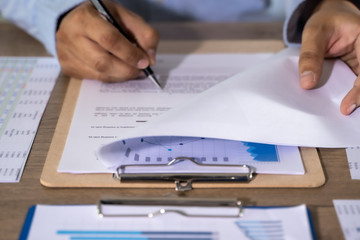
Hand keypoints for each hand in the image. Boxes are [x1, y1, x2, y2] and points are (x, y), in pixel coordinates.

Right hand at [56, 1, 158, 81]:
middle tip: (141, 70)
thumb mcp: (124, 16)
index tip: (145, 62)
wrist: (73, 19)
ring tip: (132, 71)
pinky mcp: (68, 67)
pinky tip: (118, 71)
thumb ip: (143, 33)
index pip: (109, 39)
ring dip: (121, 76)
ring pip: (99, 74)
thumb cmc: (101, 17)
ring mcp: (67, 54)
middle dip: (127, 69)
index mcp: (85, 18)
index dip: (130, 53)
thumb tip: (151, 58)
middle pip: (103, 62)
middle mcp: (71, 37)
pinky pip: (95, 78)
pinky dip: (111, 77)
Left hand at [299, 0, 359, 114]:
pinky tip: (338, 106)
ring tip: (340, 113)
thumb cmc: (323, 23)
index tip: (346, 108)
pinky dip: (347, 95)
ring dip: (354, 98)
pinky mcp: (357, 70)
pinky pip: (355, 85)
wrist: (327, 20)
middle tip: (344, 114)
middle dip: (359, 98)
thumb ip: (310, 56)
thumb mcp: (313, 34)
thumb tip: (307, 84)